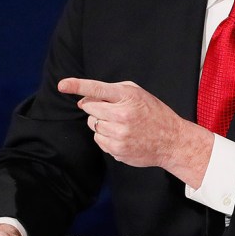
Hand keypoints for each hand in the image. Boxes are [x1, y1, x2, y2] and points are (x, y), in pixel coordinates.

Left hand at [58, 78, 212, 186]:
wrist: (172, 141)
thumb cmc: (153, 113)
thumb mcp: (138, 94)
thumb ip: (110, 92)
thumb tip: (82, 101)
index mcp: (128, 97)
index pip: (97, 89)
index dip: (77, 86)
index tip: (62, 85)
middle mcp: (122, 116)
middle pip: (89, 108)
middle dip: (97, 108)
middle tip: (115, 111)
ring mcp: (120, 134)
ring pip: (92, 125)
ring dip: (101, 123)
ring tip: (122, 125)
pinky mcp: (118, 150)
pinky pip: (98, 140)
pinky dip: (106, 137)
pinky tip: (123, 136)